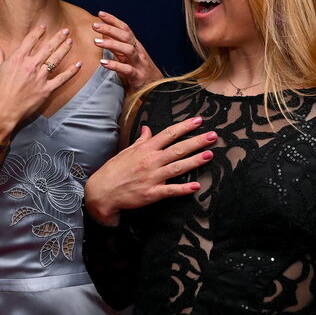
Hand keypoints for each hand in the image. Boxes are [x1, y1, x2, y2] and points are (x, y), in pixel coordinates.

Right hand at [0, 24, 79, 135]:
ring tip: (70, 41)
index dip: (38, 32)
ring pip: (56, 59)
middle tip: (66, 31)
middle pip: (47, 47)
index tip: (44, 26)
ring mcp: (40, 77)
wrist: (3, 110)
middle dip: (58, 38)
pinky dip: (71, 72)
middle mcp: (31, 65)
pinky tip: (78, 64)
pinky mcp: (47, 89)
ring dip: (64, 49)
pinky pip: (62, 78)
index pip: (30, 40)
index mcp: (18, 58)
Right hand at [84, 116, 216, 225]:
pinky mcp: (152, 193)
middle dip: (197, 141)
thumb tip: (147, 129)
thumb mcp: (127, 151)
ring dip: (194, 161)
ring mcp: (152, 177)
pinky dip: (183, 189)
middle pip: (178, 149)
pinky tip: (195, 187)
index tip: (198, 121)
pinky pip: (170, 190)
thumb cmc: (115, 170)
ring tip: (209, 155)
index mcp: (146, 149)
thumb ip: (141, 141)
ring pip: (177, 167)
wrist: (102, 191)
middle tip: (213, 136)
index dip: (185, 127)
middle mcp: (151, 161)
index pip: (169, 134)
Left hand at [93, 11, 161, 92]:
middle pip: (125, 36)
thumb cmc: (140, 71)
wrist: (157, 89)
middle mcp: (138, 52)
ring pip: (127, 50)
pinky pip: (126, 69)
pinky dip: (115, 65)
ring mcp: (139, 64)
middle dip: (110, 29)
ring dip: (111, 44)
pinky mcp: (138, 76)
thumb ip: (117, 47)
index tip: (100, 14)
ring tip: (96, 41)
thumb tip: (104, 34)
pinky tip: (103, 63)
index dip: (113, 20)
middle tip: (95, 26)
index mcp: (136, 46)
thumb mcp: (128, 57)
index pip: (125, 29)